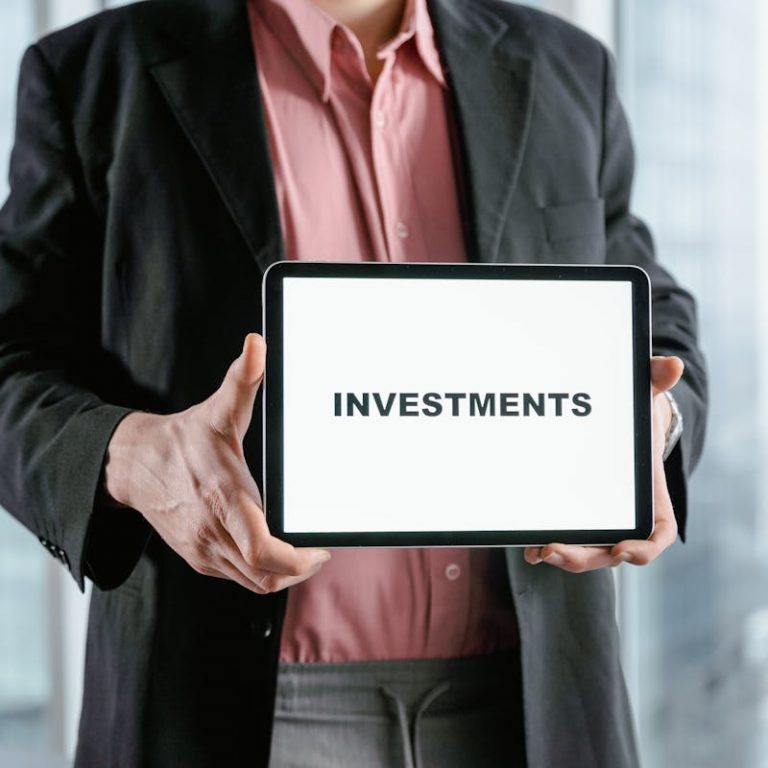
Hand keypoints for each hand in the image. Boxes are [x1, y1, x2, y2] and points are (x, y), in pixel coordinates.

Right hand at [104, 333, 330, 592]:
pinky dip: (261, 573)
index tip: (320, 549)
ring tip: (304, 555)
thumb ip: (242, 381)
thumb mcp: (216, 410)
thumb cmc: (183, 440)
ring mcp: (203, 549)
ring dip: (282, 574)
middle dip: (299, 570)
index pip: (263, 551)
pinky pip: (237, 578)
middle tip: (319, 552)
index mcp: (223, 497)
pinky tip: (274, 552)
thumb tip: (257, 345)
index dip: (298, 560)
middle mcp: (212, 531)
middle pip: (265, 576)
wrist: (133, 464)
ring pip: (252, 583)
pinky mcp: (197, 557)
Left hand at [523, 355, 683, 572]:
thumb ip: (656, 381)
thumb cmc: (635, 415)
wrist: (616, 422)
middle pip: (612, 551)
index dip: (645, 548)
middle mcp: (626, 515)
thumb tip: (671, 365)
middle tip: (557, 552)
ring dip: (565, 556)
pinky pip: (566, 536)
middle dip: (587, 557)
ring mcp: (600, 518)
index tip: (625, 550)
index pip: (658, 533)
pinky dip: (548, 543)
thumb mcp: (645, 396)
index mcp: (651, 497)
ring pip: (587, 550)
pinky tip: (528, 544)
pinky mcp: (575, 514)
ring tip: (538, 551)